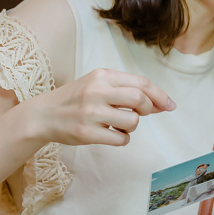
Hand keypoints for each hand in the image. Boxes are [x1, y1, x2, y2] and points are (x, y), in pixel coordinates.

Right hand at [22, 68, 174, 146]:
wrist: (43, 115)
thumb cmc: (77, 98)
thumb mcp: (98, 84)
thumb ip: (127, 90)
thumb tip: (161, 104)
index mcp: (103, 75)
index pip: (141, 83)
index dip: (160, 95)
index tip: (170, 105)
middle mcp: (97, 91)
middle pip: (140, 100)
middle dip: (148, 109)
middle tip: (141, 114)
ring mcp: (91, 113)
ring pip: (133, 121)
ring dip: (133, 125)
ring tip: (120, 123)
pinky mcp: (86, 133)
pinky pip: (120, 139)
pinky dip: (123, 138)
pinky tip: (112, 134)